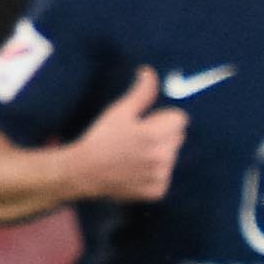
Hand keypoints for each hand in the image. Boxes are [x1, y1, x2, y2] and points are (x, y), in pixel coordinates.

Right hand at [72, 67, 186, 202]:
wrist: (83, 171)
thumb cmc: (101, 138)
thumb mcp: (119, 112)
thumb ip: (141, 93)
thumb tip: (150, 72)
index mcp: (157, 134)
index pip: (180, 118)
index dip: (163, 118)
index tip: (146, 122)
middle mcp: (163, 156)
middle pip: (177, 137)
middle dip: (162, 135)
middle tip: (136, 139)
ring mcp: (162, 175)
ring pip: (171, 157)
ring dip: (158, 154)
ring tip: (133, 155)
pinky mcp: (158, 191)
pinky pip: (164, 176)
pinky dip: (153, 174)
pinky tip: (134, 170)